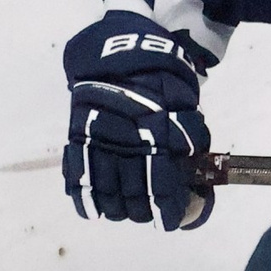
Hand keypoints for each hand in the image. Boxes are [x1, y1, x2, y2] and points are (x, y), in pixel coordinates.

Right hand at [63, 11, 212, 229]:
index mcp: (156, 136)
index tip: (169, 222)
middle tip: (147, 216)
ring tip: (121, 214)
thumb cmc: (161, 76)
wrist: (120, 48)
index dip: (166, 208)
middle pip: (131, 193)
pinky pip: (76, 170)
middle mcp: (125, 143)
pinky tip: (89, 210)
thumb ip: (189, 136)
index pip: (161, 185)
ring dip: (114, 208)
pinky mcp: (77, 133)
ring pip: (103, 188)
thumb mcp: (185, 103)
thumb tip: (194, 168)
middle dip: (141, 211)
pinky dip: (81, 194)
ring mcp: (97, 139)